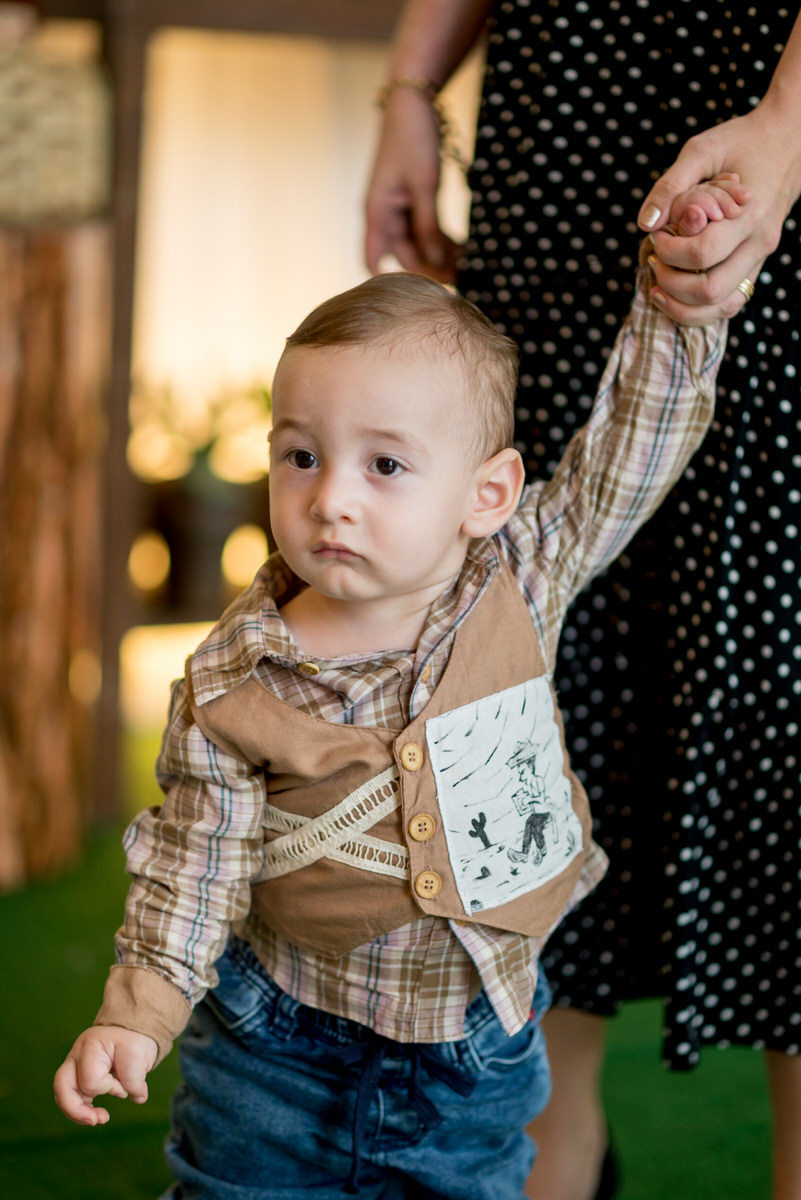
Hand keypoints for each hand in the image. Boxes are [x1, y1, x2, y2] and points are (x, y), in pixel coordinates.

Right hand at [53, 1025, 157, 1125]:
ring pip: (63, 1096)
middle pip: (62, 1086)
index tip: (123, 1084)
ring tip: (101, 1119)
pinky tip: (96, 1116)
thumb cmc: (132, 1041)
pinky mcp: (78, 1080)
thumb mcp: (139, 1054)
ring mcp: (74, 1068)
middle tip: (96, 1120)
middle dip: (76, 1110)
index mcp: (90, 1046)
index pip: (90, 1078)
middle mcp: (76, 1057)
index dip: (108, 1088)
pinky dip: (82, 1111)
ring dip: (79, 1114)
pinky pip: (72, 1100)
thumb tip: (137, 1098)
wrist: (130, 1033)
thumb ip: (135, 1080)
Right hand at [365, 86, 459, 281]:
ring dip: (439, 255)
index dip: (389, 282)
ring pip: (418, 244)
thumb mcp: (425, 184)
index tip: (419, 294)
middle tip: (461, 279)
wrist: (414, 100)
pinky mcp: (415, 200)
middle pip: (403, 256)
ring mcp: (400, 208)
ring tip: (467, 265)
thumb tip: (436, 263)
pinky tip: (463, 249)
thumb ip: (428, 226)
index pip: (373, 260)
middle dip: (429, 268)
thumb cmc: (413, 138)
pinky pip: (427, 229)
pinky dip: (442, 239)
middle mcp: (385, 215)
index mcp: (377, 212)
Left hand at [637, 103, 800, 322]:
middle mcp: (759, 243)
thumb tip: (646, 224)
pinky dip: (698, 308)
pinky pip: (729, 303)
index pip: (702, 253)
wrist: (787, 142)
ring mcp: (760, 259)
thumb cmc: (741, 142)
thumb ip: (671, 185)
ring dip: (682, 306)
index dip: (668, 251)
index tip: (655, 234)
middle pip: (710, 290)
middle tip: (654, 259)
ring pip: (722, 308)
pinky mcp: (754, 266)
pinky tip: (674, 291)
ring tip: (658, 284)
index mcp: (749, 214)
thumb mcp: (702, 149)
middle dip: (671, 283)